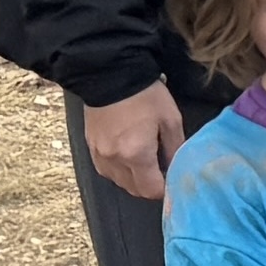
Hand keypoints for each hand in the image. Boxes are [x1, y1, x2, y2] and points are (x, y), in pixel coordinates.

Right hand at [78, 82, 187, 201]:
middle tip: (162, 171)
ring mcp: (99, 154)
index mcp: (136, 154)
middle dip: (150, 186)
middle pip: (134, 190)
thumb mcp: (170, 119)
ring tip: (146, 162)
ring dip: (134, 179)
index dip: (165, 190)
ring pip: (118, 182)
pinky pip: (106, 170)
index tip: (173, 181)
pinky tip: (128, 156)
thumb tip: (176, 168)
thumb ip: (175, 148)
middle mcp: (114, 159)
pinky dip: (119, 170)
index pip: (151, 190)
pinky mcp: (90, 147)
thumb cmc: (145, 95)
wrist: (109, 75)